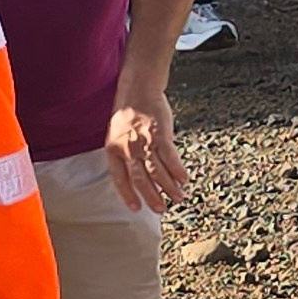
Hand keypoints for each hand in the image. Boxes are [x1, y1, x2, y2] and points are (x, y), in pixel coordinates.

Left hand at [107, 94, 190, 213]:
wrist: (138, 89)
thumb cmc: (128, 113)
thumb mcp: (117, 135)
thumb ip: (125, 155)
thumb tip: (141, 175)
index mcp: (113, 150)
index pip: (120, 179)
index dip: (128, 195)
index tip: (136, 209)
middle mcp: (128, 148)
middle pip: (140, 178)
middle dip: (152, 196)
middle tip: (161, 209)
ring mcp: (145, 142)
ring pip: (157, 171)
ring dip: (169, 187)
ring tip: (178, 197)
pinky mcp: (160, 134)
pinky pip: (170, 157)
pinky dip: (177, 170)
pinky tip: (184, 179)